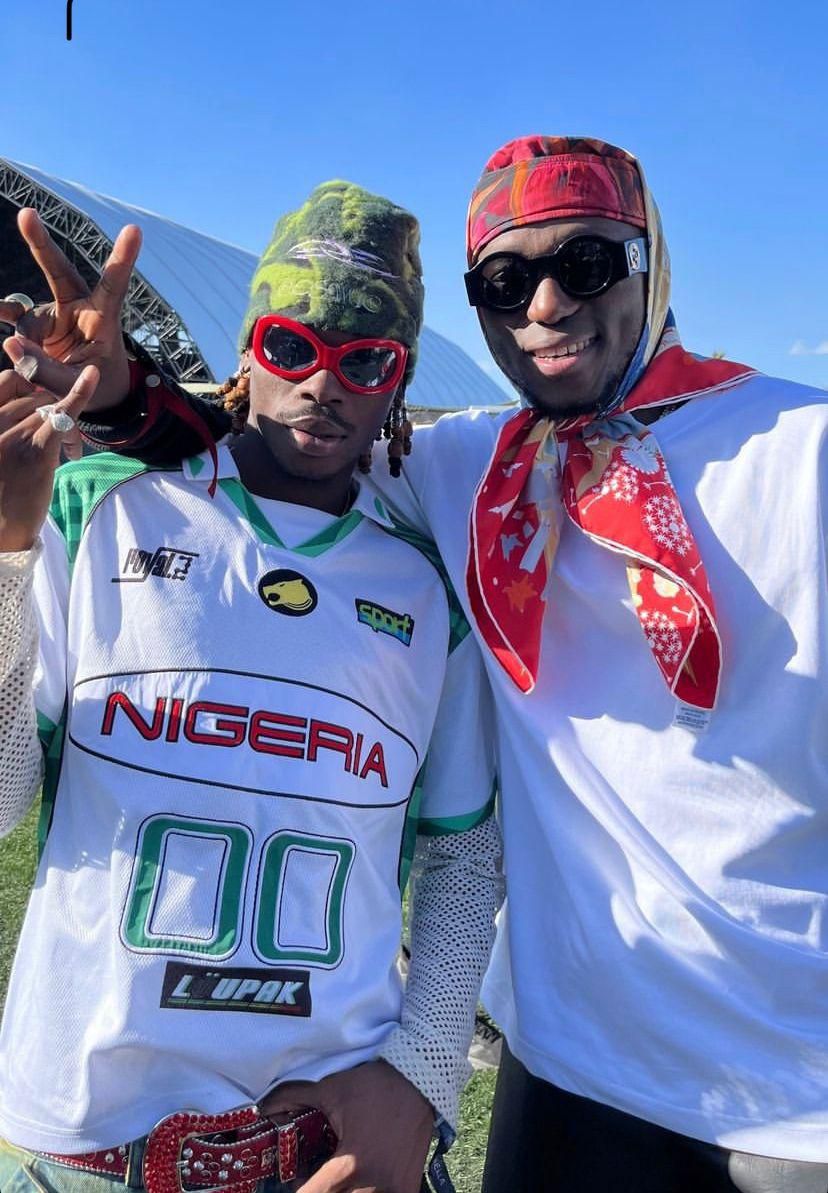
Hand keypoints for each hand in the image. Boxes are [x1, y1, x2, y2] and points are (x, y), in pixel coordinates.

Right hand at [0, 207, 140, 410]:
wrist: (92, 393)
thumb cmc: (99, 386)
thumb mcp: (80, 387)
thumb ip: (47, 371)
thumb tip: (10, 342)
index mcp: (104, 320)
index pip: (114, 285)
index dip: (123, 258)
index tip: (134, 230)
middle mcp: (80, 308)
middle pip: (59, 271)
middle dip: (41, 243)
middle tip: (26, 214)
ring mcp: (56, 313)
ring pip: (29, 316)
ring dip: (26, 336)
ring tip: (33, 362)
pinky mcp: (37, 323)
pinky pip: (14, 315)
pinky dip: (3, 315)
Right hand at [0, 364, 99, 550]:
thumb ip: (3, 427)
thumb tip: (26, 403)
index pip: (5, 382)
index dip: (26, 386)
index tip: (37, 400)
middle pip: (32, 396)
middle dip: (49, 408)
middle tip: (56, 436)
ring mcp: (13, 437)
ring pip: (50, 409)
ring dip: (64, 424)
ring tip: (64, 450)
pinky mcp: (36, 453)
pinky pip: (61, 417)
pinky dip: (80, 395)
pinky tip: (92, 378)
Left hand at [260, 1060, 433, 1192]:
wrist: (420, 1080)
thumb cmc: (373, 1086)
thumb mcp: (330, 1090)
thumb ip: (292, 1098)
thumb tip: (263, 1107)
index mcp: (349, 1166)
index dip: (297, 1192)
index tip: (293, 1180)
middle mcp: (372, 1186)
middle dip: (320, 1191)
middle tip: (313, 1179)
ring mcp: (394, 1192)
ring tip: (336, 1179)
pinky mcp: (409, 1189)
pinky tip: (359, 1182)